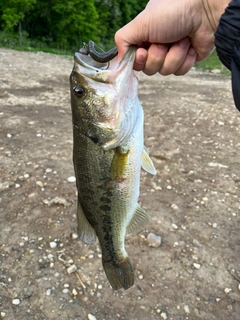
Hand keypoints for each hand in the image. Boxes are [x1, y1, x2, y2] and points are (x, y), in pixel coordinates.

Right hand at [115, 0, 230, 75]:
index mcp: (144, 37)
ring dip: (174, 56)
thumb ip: (122, 40)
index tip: (144, 51)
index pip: (134, 61)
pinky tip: (190, 46)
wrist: (205, 11)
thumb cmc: (172, 12)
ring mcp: (171, 54)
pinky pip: (179, 72)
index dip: (139, 60)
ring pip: (165, 71)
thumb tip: (119, 60)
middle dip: (158, 56)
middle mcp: (155, 46)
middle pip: (149, 69)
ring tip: (181, 39)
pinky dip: (185, 59)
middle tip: (165, 41)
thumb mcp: (140, 23)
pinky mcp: (185, 60)